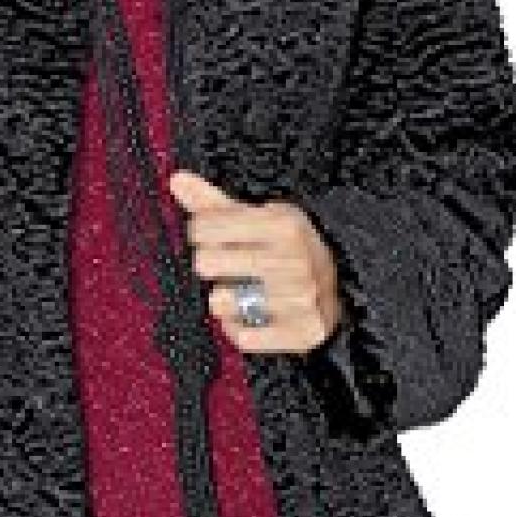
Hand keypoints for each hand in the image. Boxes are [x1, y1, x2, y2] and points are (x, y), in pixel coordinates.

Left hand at [167, 169, 342, 355]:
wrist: (340, 284)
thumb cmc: (285, 247)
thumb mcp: (256, 217)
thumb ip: (213, 203)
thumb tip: (176, 178)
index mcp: (284, 225)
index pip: (204, 226)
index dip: (200, 232)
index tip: (212, 236)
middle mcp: (296, 260)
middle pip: (206, 263)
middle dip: (209, 265)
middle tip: (226, 266)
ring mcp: (303, 298)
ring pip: (220, 302)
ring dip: (223, 300)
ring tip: (238, 292)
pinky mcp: (304, 332)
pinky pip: (244, 338)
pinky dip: (238, 329)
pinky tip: (247, 316)